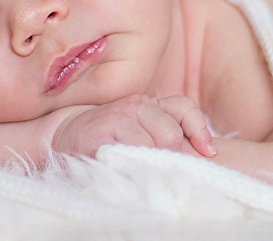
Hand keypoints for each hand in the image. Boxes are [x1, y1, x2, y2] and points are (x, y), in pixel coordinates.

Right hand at [51, 94, 215, 158]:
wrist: (65, 134)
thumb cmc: (109, 135)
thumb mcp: (141, 128)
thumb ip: (167, 132)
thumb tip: (201, 153)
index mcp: (149, 104)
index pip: (184, 108)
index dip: (199, 131)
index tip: (208, 153)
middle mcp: (136, 105)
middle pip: (171, 133)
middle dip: (168, 154)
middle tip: (155, 164)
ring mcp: (117, 117)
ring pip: (153, 144)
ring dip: (149, 161)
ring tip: (134, 165)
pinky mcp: (100, 134)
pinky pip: (129, 154)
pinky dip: (131, 166)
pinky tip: (123, 167)